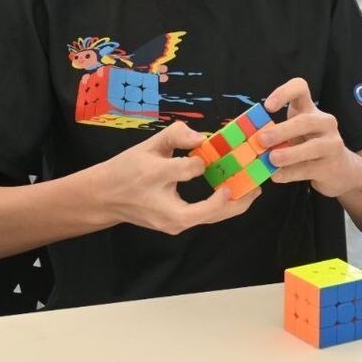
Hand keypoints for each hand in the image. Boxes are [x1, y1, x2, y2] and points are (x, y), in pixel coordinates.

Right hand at [98, 121, 260, 233]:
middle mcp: (165, 207)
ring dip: (234, 205)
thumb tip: (203, 138)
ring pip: (211, 218)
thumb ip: (177, 134)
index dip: (202, 159)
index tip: (207, 151)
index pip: (189, 169)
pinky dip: (222, 208)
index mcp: (154, 178)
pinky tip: (234, 194)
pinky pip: (205, 219)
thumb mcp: (148, 145)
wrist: (105, 198)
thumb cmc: (127, 169)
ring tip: (253, 190)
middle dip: (237, 197)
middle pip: (209, 210)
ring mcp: (172, 223)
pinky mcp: (175, 226)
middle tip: (256, 182)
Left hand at [260, 78, 361, 197]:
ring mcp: (332, 144)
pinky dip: (291, 173)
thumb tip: (250, 141)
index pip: (301, 88)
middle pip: (306, 121)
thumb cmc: (310, 147)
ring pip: (312, 147)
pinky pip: (309, 168)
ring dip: (289, 153)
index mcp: (311, 110)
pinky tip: (277, 176)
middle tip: (262, 140)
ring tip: (272, 160)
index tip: (268, 107)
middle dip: (282, 130)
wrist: (341, 170)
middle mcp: (325, 123)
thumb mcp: (294, 135)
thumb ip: (276, 134)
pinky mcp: (332, 166)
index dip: (284, 93)